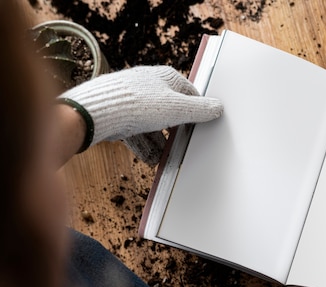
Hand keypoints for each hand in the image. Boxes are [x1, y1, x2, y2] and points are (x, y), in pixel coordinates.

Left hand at [59, 66, 222, 161]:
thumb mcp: (178, 109)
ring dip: (160, 143)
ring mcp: (133, 100)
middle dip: (176, 132)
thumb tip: (218, 107)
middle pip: (171, 112)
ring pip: (153, 125)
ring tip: (166, 158)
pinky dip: (145, 146)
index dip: (197, 111)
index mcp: (165, 77)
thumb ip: (200, 110)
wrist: (96, 113)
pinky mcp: (119, 115)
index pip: (190, 93)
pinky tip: (150, 159)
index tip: (202, 125)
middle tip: (184, 145)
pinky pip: (137, 132)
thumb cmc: (136, 104)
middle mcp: (149, 86)